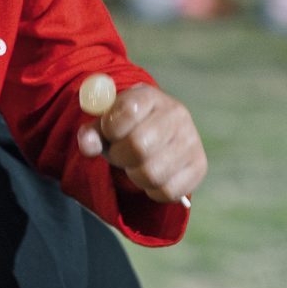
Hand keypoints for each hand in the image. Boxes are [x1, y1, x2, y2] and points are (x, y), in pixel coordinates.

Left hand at [76, 83, 206, 202]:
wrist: (159, 133)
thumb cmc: (126, 126)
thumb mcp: (106, 122)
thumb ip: (92, 132)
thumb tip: (87, 146)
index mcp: (149, 96)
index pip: (125, 112)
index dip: (109, 129)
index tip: (108, 132)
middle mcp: (176, 114)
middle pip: (138, 146)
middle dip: (119, 156)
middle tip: (118, 154)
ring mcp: (191, 140)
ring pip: (152, 173)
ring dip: (134, 175)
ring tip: (134, 165)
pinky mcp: (199, 166)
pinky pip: (168, 191)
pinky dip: (151, 190)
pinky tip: (150, 177)